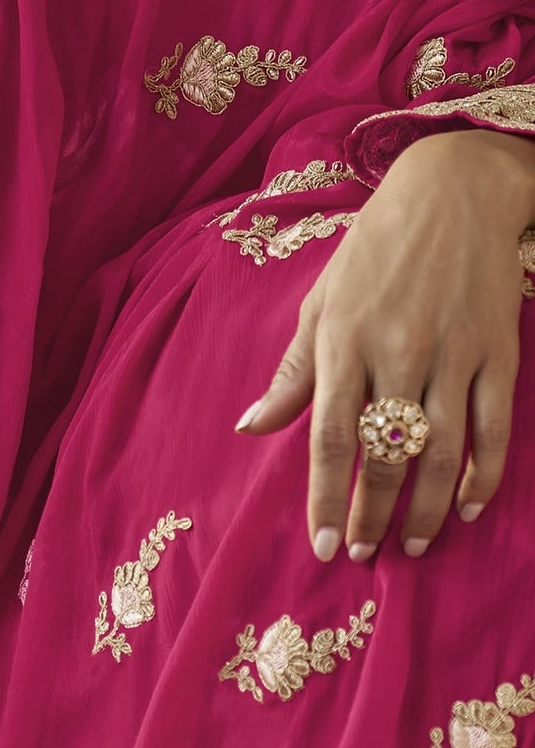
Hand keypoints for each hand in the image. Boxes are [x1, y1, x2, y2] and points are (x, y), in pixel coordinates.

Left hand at [239, 131, 534, 560]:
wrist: (452, 195)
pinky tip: (467, 506)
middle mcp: (396, 351)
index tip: (323, 545)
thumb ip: (293, 372)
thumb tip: (251, 426)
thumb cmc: (372, 252)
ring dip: (427, 508)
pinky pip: (493, 429)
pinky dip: (482, 475)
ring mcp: (451, 354)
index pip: (327, 436)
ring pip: (441, 451)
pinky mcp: (497, 352)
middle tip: (366, 552)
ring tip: (414, 544)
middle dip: (375, 513)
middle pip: (385, 453)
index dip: (325, 497)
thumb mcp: (320, 303)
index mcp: (342, 341)